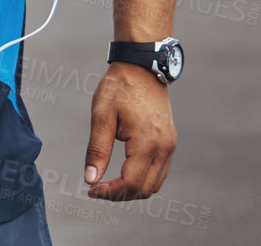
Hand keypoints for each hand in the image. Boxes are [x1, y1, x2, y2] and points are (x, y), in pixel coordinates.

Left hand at [83, 61, 176, 199]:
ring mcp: (170, 145)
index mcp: (147, 142)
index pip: (130, 183)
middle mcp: (164, 148)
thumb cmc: (119, 87)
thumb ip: (97, 149)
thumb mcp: (102, 115)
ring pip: (154, 184)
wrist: (142, 66)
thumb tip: (90, 179)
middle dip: (120, 194)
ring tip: (109, 182)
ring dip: (132, 189)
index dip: (110, 192)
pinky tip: (124, 171)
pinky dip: (143, 178)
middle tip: (97, 187)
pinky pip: (160, 171)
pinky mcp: (170, 141)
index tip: (91, 189)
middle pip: (144, 189)